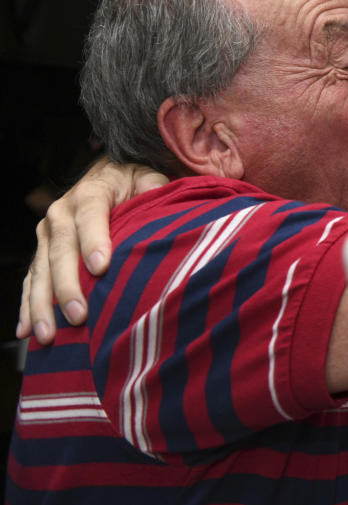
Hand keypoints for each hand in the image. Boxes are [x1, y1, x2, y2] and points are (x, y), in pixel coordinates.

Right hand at [18, 158, 167, 343]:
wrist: (109, 174)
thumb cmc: (133, 181)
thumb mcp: (147, 176)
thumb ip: (153, 186)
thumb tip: (157, 194)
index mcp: (90, 193)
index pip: (91, 216)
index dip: (94, 241)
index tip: (100, 268)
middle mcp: (62, 213)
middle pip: (61, 251)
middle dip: (67, 285)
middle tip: (78, 315)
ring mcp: (48, 235)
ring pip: (41, 271)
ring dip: (42, 305)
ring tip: (48, 334)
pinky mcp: (42, 252)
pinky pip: (32, 281)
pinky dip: (28, 306)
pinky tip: (28, 331)